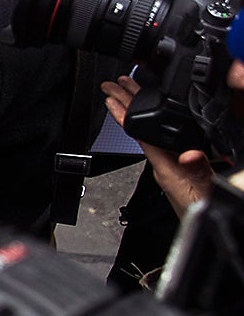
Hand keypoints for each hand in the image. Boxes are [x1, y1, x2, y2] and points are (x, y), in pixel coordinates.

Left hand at [102, 75, 212, 215]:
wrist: (200, 231)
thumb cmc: (199, 213)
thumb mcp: (203, 189)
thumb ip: (198, 171)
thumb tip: (191, 154)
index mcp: (165, 167)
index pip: (140, 135)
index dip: (126, 115)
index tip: (112, 97)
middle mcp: (163, 165)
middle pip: (139, 130)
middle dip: (125, 105)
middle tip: (112, 84)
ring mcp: (168, 167)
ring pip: (147, 133)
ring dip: (136, 112)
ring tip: (126, 92)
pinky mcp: (175, 170)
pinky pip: (158, 142)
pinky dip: (151, 126)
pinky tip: (150, 118)